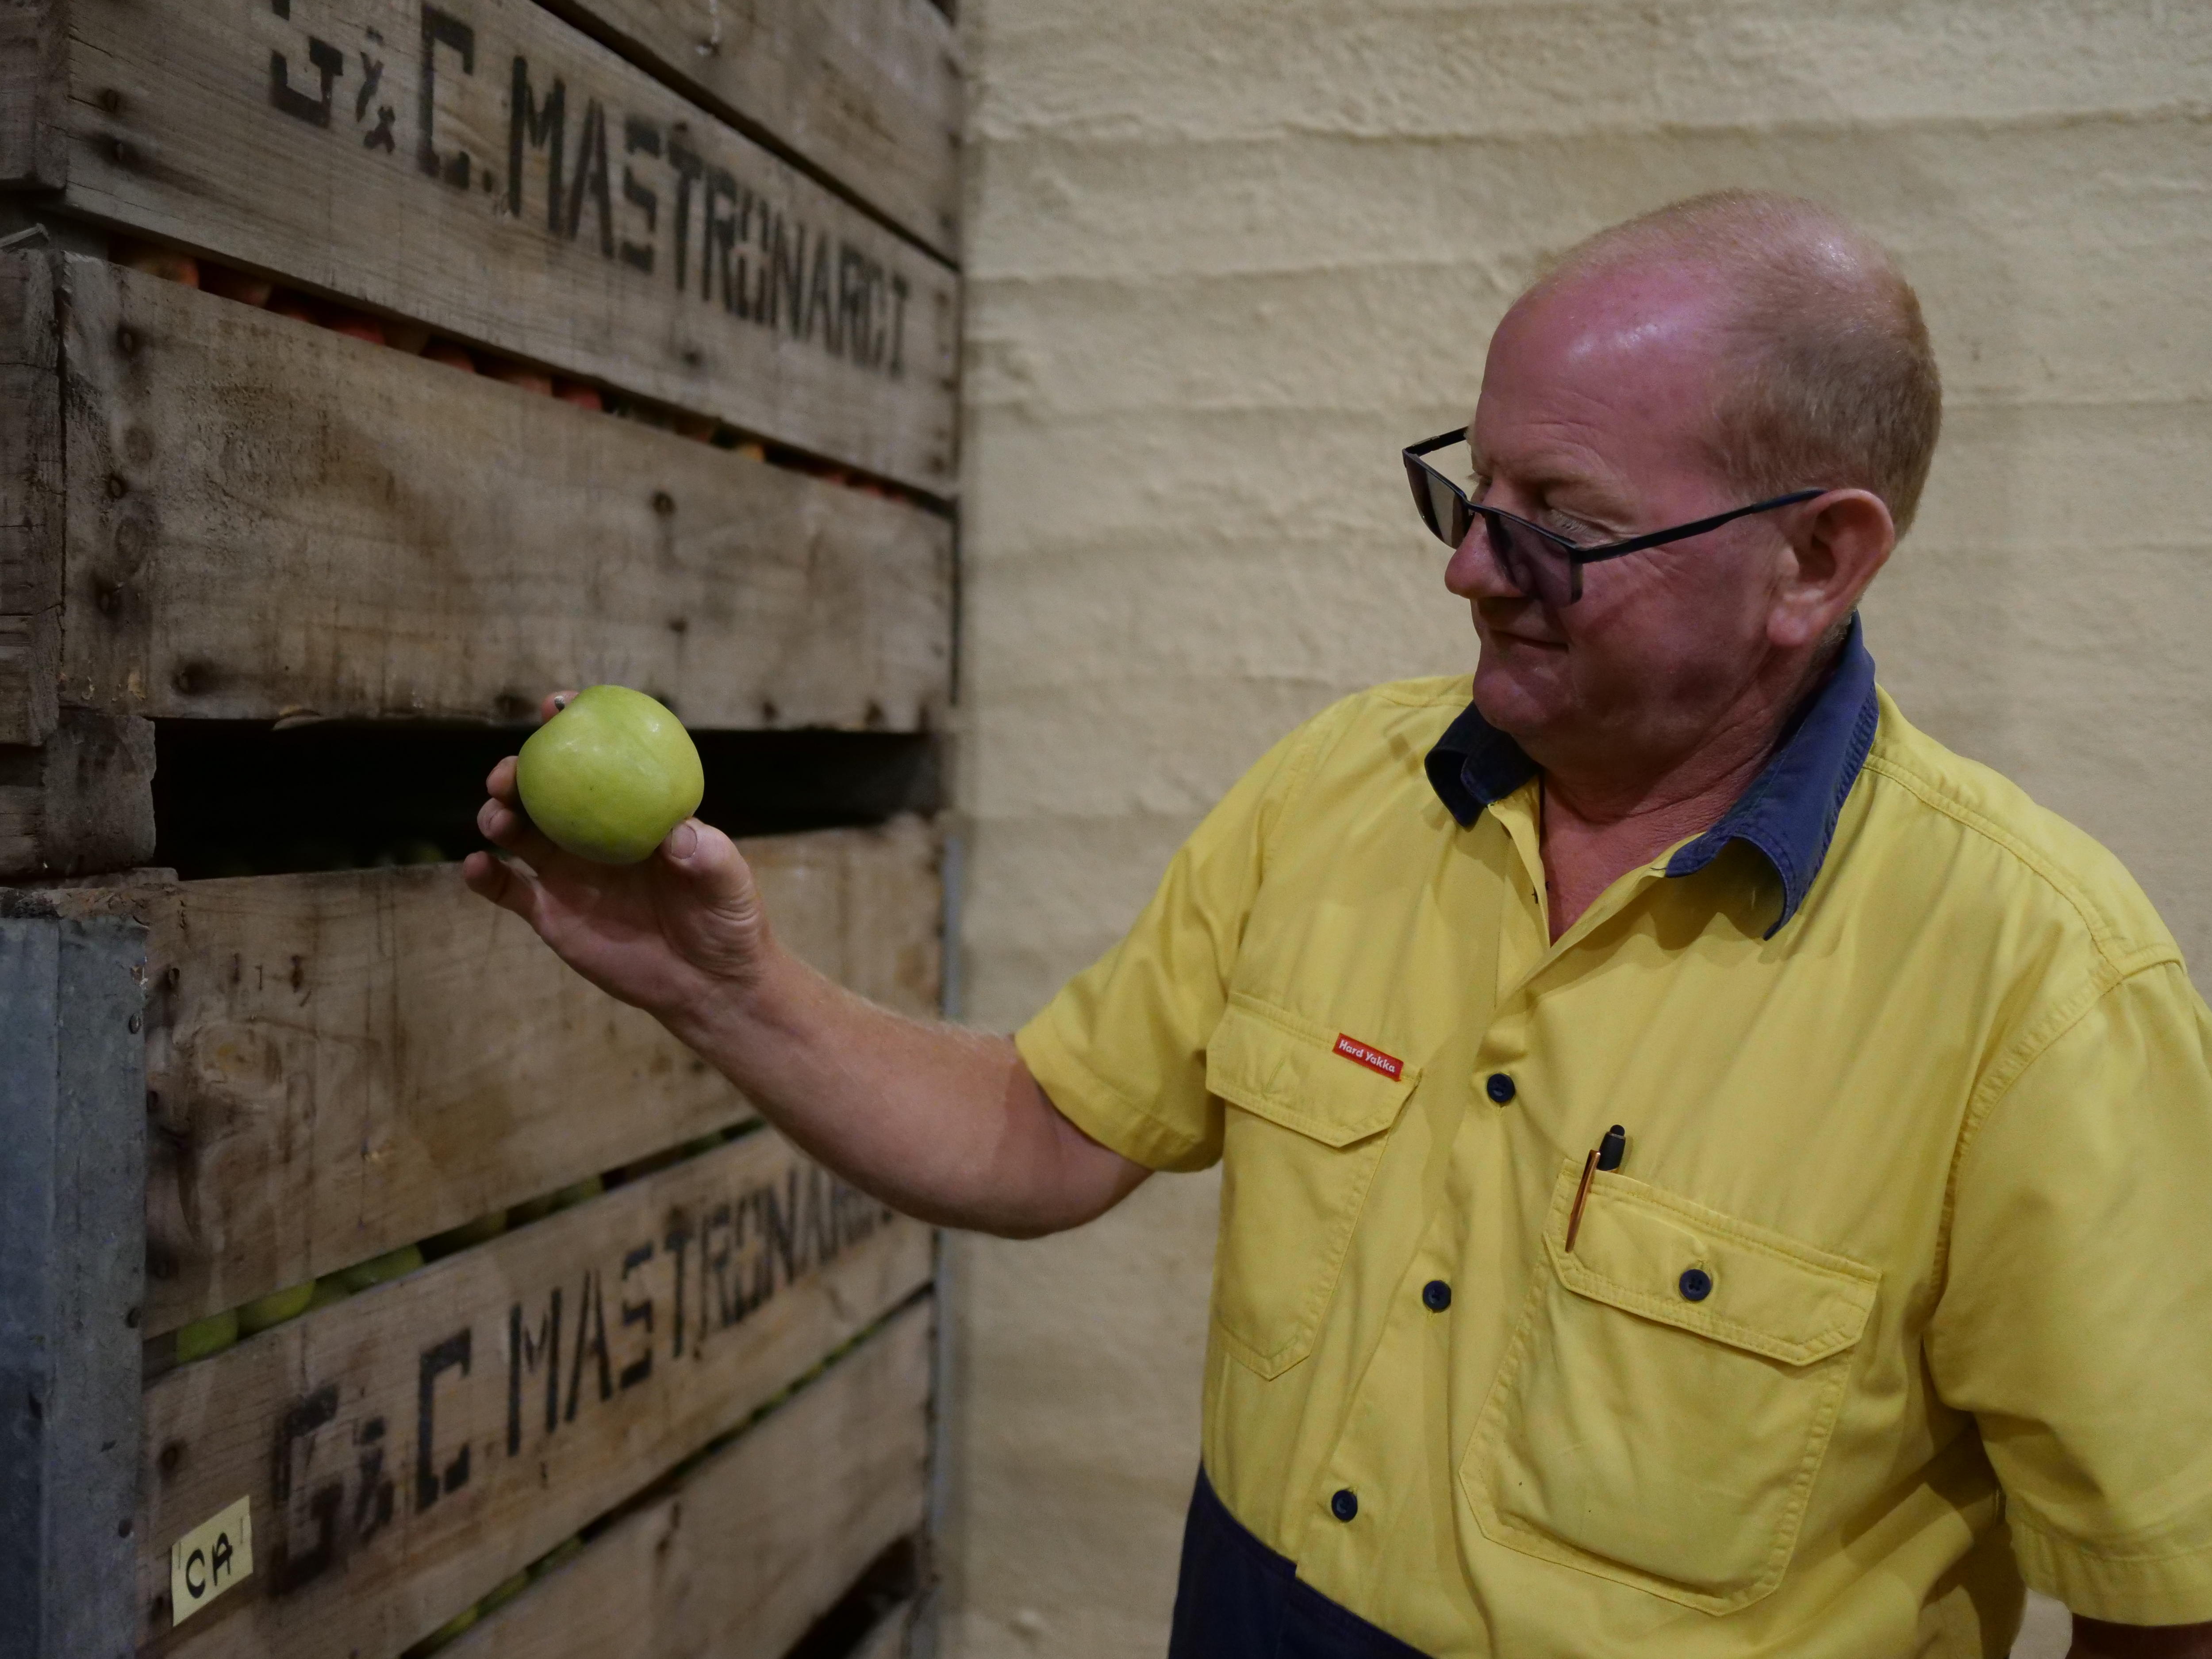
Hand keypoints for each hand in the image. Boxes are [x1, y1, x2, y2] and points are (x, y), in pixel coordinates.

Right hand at [461, 694, 767, 1025]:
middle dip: (520, 770)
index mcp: (635, 812)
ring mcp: (568, 873)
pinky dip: (484, 875)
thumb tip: (675, 835)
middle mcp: (595, 835)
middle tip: (513, 771)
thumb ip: (709, 855)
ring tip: (500, 818)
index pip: (602, 759)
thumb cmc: (728, 922)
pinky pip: (508, 890)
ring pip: (519, 832)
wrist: (710, 984)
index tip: (557, 706)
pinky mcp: (551, 914)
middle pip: (546, 791)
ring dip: (499, 815)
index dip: (575, 727)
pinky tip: (476, 865)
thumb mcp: (729, 883)